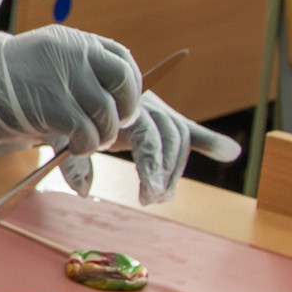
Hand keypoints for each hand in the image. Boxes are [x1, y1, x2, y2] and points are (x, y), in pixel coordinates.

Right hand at [0, 24, 143, 156]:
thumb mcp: (39, 62)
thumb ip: (71, 69)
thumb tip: (107, 93)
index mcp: (69, 40)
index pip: (120, 57)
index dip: (130, 84)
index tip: (123, 103)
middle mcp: (72, 53)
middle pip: (123, 81)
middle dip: (125, 109)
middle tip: (114, 126)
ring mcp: (65, 78)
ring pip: (108, 112)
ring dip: (104, 134)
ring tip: (89, 142)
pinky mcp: (56, 106)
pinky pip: (89, 132)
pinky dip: (87, 146)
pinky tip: (75, 148)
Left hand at [56, 91, 241, 204]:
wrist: (69, 91)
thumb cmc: (65, 119)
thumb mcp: (62, 138)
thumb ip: (73, 163)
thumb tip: (84, 192)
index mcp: (120, 108)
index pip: (146, 137)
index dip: (151, 167)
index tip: (149, 196)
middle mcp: (143, 105)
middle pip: (168, 138)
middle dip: (163, 172)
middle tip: (152, 200)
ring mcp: (156, 110)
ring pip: (179, 138)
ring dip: (174, 171)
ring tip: (161, 196)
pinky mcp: (163, 118)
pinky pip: (189, 129)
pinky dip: (209, 140)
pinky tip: (229, 152)